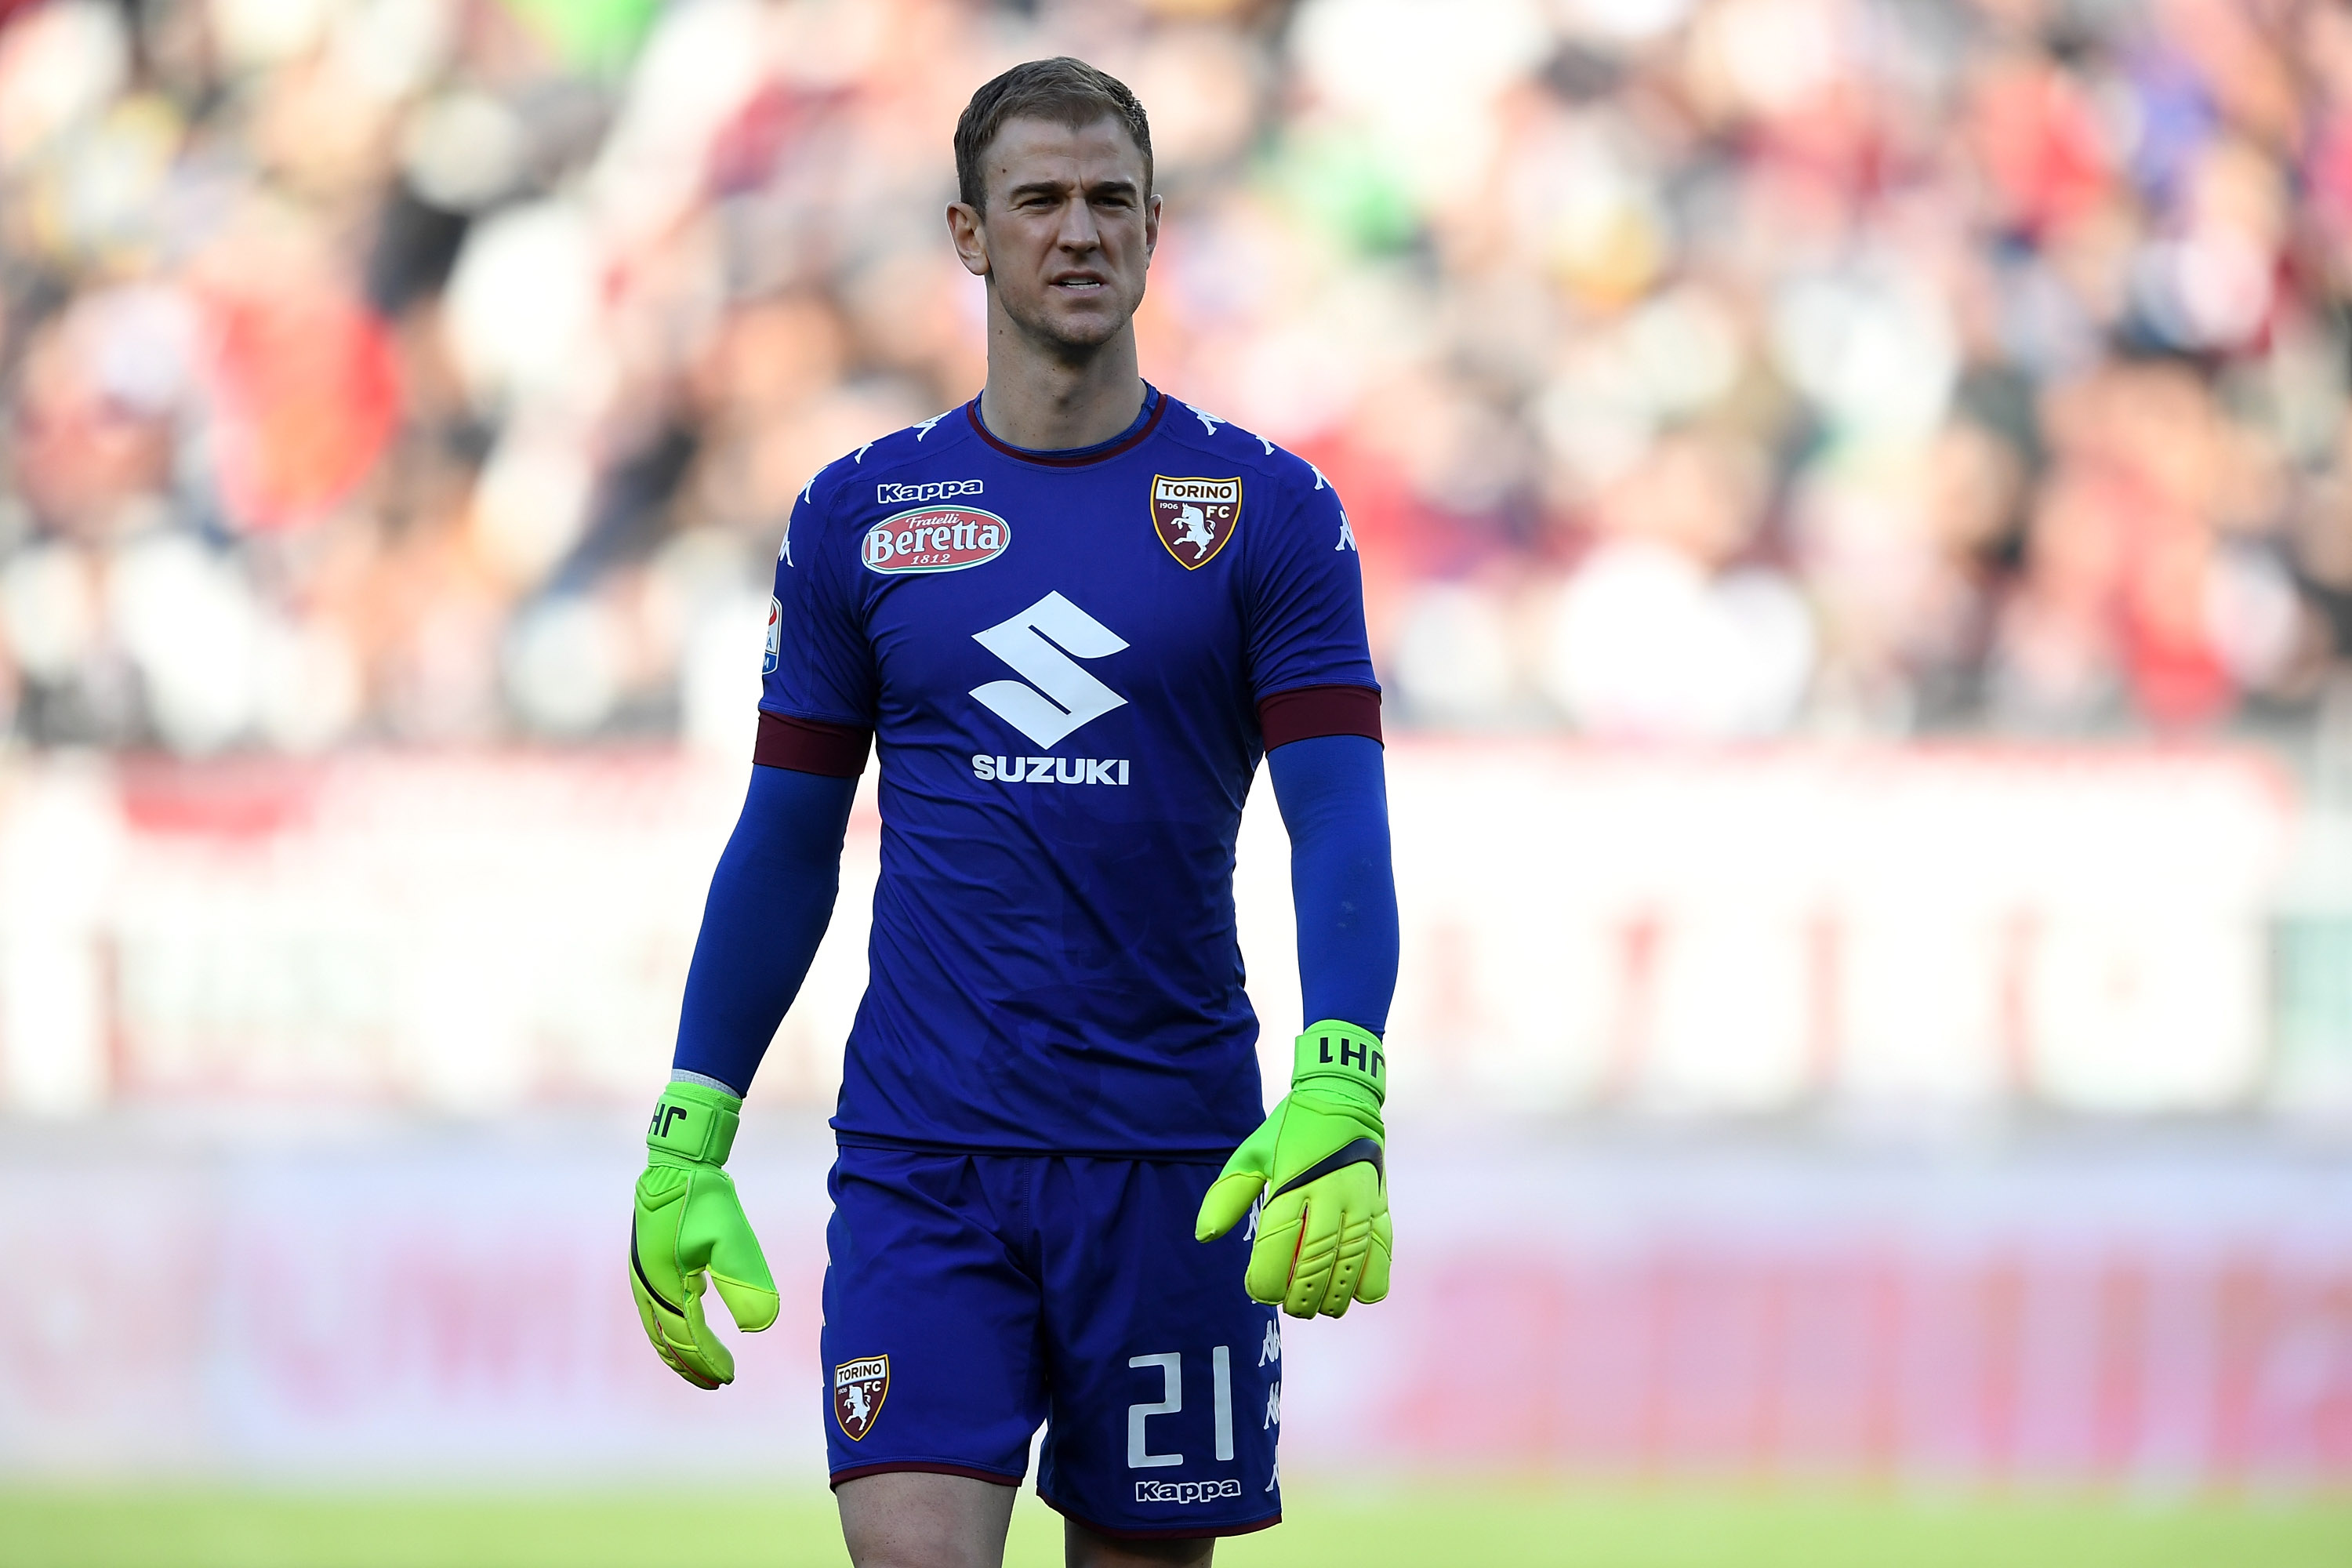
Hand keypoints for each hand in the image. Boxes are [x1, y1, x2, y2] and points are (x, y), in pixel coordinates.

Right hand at [629, 1080, 778, 1387]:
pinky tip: (688, 1326)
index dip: (709, 1361)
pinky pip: (653, 1308)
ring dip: (677, 1350)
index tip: (730, 1378)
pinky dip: (669, 1328)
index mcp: (666, 1284)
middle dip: (691, 1365)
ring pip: (656, 1327)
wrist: (678, 1163)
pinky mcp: (645, 1262)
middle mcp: (647, 1284)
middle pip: (667, 1340)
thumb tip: (759, 1328)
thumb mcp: (733, 1240)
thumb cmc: (707, 1199)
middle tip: (718, 1383)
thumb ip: (745, 1284)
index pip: (689, 1336)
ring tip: (700, 1366)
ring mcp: (641, 1274)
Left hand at [1195, 1020, 1390, 1317]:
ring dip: (1332, 1298)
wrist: (1342, 1101)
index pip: (1277, 1246)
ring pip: (1350, 1268)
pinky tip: (1352, 1293)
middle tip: (1288, 1307)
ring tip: (1317, 1307)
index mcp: (1290, 1184)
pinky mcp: (1382, 1208)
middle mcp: (1328, 1196)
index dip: (1266, 1280)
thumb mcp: (1253, 1155)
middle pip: (1315, 1265)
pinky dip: (1369, 1285)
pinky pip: (1382, 1258)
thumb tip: (1204, 1235)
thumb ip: (1227, 1196)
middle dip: (1299, 1298)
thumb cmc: (1289, 1133)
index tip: (1258, 1290)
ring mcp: (1359, 1204)